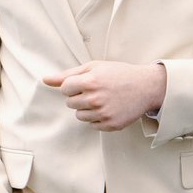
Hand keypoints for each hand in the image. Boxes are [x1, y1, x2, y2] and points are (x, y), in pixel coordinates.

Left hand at [43, 61, 166, 129]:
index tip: (88, 83)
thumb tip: (45, 80)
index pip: (65, 89)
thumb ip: (68, 74)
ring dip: (88, 109)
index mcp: (89, 81)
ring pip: (80, 116)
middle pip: (70, 103)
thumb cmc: (120, 74)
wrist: (148, 86)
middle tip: (98, 91)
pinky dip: (99, 118)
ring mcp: (103, 113)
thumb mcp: (95, 67)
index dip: (74, 85)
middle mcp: (95, 99)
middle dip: (80, 97)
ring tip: (104, 100)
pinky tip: (110, 108)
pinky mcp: (111, 124)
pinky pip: (93, 125)